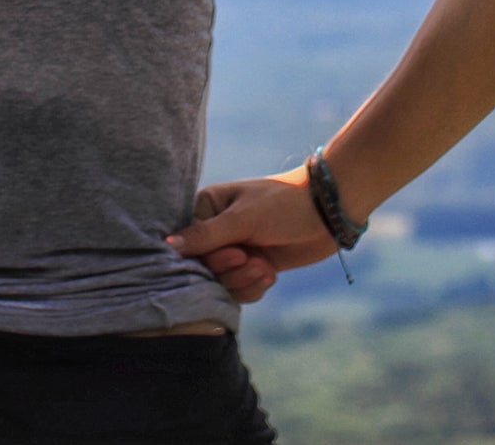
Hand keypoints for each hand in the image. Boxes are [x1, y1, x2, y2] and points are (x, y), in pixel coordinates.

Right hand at [165, 166, 340, 301]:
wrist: (329, 211)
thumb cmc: (285, 204)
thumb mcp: (244, 218)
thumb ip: (205, 235)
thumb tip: (165, 245)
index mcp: (207, 207)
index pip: (188, 246)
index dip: (209, 258)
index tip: (236, 254)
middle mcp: (217, 230)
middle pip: (204, 269)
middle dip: (230, 272)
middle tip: (253, 260)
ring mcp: (236, 249)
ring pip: (223, 283)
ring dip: (244, 282)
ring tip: (265, 269)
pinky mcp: (254, 266)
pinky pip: (241, 291)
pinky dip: (254, 288)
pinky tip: (270, 276)